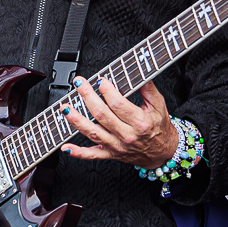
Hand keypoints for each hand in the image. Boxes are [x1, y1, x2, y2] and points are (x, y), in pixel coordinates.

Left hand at [61, 77, 178, 168]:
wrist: (163, 153)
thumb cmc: (159, 128)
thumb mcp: (158, 105)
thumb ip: (147, 88)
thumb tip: (138, 71)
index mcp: (139, 122)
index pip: (118, 105)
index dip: (107, 92)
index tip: (101, 81)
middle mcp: (126, 135)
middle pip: (102, 115)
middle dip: (88, 97)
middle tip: (79, 84)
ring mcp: (116, 146)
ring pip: (92, 133)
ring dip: (76, 120)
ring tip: (65, 108)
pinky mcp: (110, 154)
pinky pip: (91, 155)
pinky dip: (77, 152)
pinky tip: (65, 147)